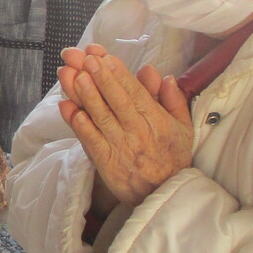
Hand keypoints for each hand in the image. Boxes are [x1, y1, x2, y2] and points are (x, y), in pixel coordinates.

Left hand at [57, 44, 192, 209]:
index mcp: (157, 122)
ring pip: (101, 117)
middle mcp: (138, 132)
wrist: (162, 194)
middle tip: (87, 60)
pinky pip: (90, 141)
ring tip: (75, 76)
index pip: (136, 94)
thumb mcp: (183, 128)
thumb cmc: (172, 157)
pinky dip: (79, 125)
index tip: (106, 58)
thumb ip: (173, 100)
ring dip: (87, 96)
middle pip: (117, 101)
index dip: (120, 75)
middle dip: (101, 78)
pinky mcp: (105, 162)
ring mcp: (120, 147)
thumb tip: (162, 75)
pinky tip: (69, 108)